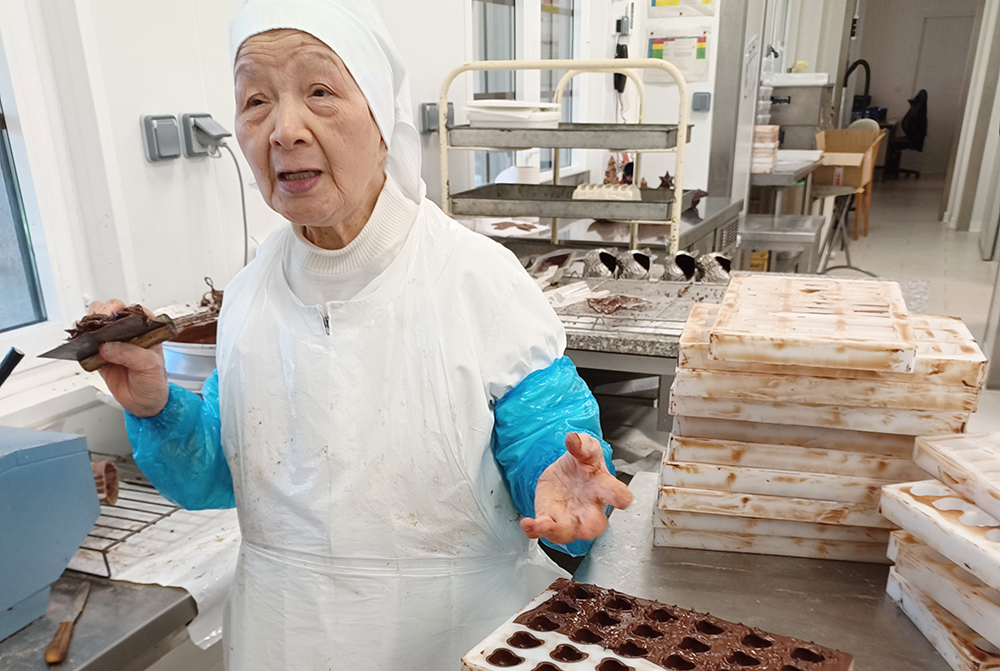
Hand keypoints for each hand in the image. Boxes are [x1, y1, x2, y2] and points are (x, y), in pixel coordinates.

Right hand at [87, 300, 168, 416]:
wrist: (144, 402)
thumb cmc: (154, 381)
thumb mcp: (150, 366)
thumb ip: (131, 354)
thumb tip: (107, 346)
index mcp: (146, 329)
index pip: (132, 310)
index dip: (121, 311)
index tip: (112, 320)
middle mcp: (128, 331)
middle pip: (110, 309)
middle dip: (101, 315)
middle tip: (99, 329)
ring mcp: (112, 341)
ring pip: (95, 322)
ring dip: (89, 325)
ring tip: (89, 335)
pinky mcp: (98, 354)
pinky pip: (85, 342)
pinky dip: (80, 340)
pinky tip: (79, 344)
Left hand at [521, 432, 632, 545]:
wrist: (565, 473)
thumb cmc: (583, 464)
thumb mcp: (586, 448)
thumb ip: (581, 444)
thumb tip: (573, 439)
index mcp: (603, 487)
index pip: (617, 494)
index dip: (620, 498)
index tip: (621, 501)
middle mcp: (589, 508)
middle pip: (595, 525)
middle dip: (589, 528)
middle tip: (584, 529)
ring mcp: (569, 517)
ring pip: (567, 533)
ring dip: (556, 532)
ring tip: (544, 525)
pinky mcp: (549, 518)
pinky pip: (543, 530)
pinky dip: (534, 530)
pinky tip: (528, 524)